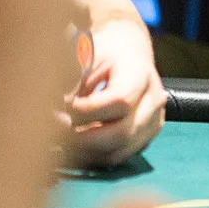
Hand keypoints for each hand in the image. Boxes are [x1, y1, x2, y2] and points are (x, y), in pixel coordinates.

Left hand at [62, 23, 166, 168]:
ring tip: (63, 138)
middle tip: (56, 131)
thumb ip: (70, 82)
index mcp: (140, 72)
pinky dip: (93, 155)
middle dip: (82, 138)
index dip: (86, 111)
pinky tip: (77, 142)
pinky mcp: (146, 137)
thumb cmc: (102, 51)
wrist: (127, 51)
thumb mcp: (84, 55)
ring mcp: (153, 121)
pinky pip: (118, 156)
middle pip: (121, 133)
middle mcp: (154, 99)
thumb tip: (54, 114)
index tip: (62, 107)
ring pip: (119, 152)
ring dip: (85, 152)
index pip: (119, 101)